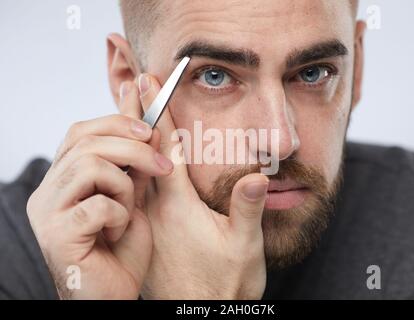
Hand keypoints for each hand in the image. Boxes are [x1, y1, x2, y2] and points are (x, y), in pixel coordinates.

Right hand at [26, 81, 172, 298]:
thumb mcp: (133, 199)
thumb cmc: (121, 251)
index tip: (149, 129)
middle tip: (162, 166)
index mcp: (63, 180)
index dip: (116, 123)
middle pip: (87, 144)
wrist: (113, 295)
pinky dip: (119, 216)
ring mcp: (47, 212)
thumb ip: (135, 166)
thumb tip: (150, 128)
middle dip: (134, 149)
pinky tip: (117, 233)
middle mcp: (48, 192)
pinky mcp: (57, 235)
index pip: (81, 132)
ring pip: (90, 167)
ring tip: (130, 211)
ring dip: (125, 187)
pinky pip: (96, 205)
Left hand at [129, 74, 268, 298]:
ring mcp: (149, 218)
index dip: (156, 113)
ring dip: (132, 136)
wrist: (200, 315)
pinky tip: (137, 156)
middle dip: (136, 115)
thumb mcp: (243, 246)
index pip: (162, 148)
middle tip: (129, 85)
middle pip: (140, 151)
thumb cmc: (224, 283)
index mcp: (176, 205)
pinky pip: (138, 186)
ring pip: (136, 167)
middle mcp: (155, 208)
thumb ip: (246, 210)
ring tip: (128, 111)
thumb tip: (255, 176)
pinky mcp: (150, 229)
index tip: (147, 83)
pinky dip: (136, 161)